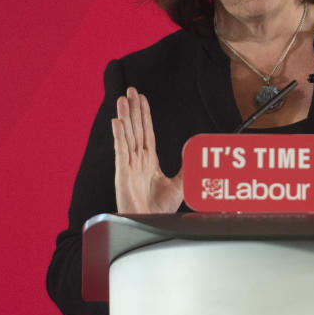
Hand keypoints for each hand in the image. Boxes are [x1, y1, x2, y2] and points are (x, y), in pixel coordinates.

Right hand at [111, 87, 182, 213]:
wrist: (149, 223)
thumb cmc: (158, 209)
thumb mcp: (179, 185)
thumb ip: (187, 168)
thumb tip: (196, 153)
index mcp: (149, 161)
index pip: (146, 132)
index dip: (144, 115)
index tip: (141, 99)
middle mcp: (137, 160)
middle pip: (135, 128)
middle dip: (133, 109)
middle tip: (130, 91)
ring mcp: (129, 165)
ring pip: (127, 135)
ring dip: (125, 117)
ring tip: (122, 99)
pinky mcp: (122, 173)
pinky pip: (120, 150)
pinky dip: (119, 136)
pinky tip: (117, 122)